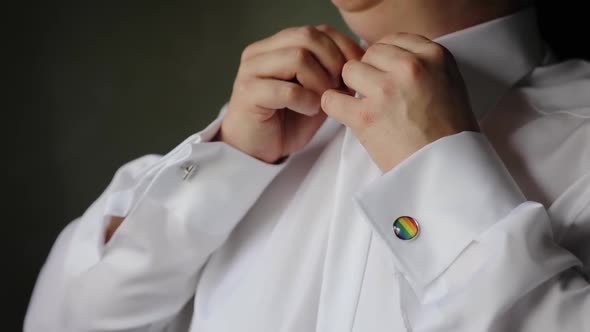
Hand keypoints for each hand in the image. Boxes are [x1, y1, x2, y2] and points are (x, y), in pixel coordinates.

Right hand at [219, 25, 363, 162]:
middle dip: (332, 62)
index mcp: (276, 46)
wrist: (255, 151)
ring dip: (320, 82)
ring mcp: (251, 71)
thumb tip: (358, 61)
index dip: (343, 48)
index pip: (317, 31)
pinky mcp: (248, 93)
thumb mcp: (316, 93)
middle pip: (307, 36)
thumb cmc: (285, 122)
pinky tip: (309, 111)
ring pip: (297, 57)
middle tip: (337, 87)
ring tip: (322, 101)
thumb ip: (331, 73)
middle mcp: (260, 52)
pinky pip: (288, 90)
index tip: (355, 71)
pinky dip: (307, 101)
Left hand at [321, 32, 478, 171]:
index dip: (385, 59)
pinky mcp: (366, 116)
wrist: (448, 171)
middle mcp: (410, 68)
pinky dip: (334, 107)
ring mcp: (386, 90)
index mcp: (435, 56)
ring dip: (353, 88)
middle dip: (370, 73)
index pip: (393, 40)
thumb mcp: (450, 85)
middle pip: (369, 54)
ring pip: (349, 71)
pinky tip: (345, 114)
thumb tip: (390, 58)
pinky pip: (332, 99)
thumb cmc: (450, 134)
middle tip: (378, 96)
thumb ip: (424, 66)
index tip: (385, 74)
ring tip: (367, 107)